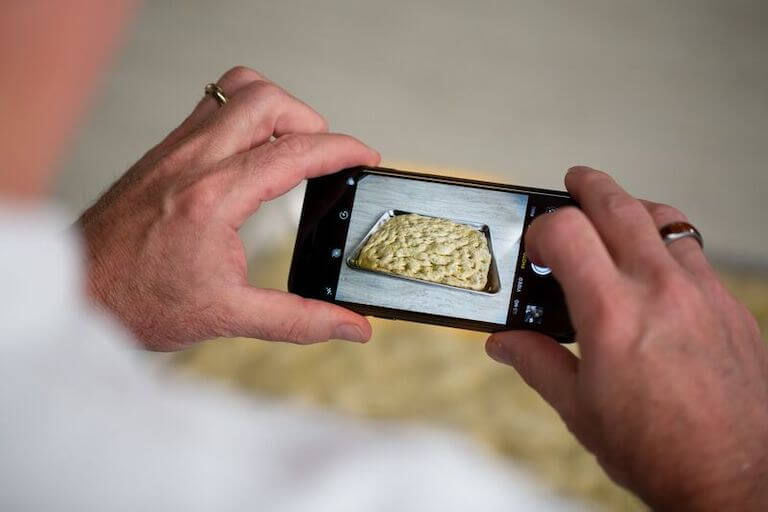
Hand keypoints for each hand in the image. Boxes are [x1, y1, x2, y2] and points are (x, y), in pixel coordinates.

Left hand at [80, 66, 378, 350]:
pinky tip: (253, 150)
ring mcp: (175, 149)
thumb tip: (352, 327)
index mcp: (213, 199)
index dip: (342, 149)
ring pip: (237, 90)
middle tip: (324, 156)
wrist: (80, 291)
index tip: (367, 157)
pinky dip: (245, 113)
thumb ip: (300, 320)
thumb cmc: (140, 302)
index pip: (293, 151)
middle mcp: (193, 161)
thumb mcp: (229, 317)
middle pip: (266, 100)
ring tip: (291, 145)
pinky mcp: (164, 150)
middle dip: (310, 120)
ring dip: (276, 108)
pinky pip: (213, 105)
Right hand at [486, 167, 767, 509]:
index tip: (537, 246)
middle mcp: (659, 291)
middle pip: (619, 205)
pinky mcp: (731, 306)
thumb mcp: (579, 410)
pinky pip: (696, 252)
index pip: (568, 230)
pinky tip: (657, 265)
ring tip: (617, 214)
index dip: (543, 228)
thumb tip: (504, 343)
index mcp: (612, 315)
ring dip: (633, 208)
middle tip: (574, 181)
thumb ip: (536, 363)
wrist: (735, 479)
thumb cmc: (659, 450)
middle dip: (589, 186)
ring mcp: (701, 294)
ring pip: (665, 219)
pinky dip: (669, 242)